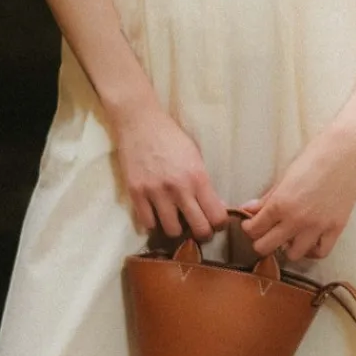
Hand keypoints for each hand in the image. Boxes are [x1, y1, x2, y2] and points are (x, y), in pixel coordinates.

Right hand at [113, 103, 229, 242]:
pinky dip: (154, 223)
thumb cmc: (171, 136)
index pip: (217, 215)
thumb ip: (204, 183)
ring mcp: (155, 192)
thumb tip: (216, 207)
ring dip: (176, 229)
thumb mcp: (195, 156)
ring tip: (176, 220)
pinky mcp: (136, 193)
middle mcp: (178, 188)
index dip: (219, 224)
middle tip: (199, 229)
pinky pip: (147, 223)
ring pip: (172, 231)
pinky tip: (157, 215)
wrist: (139, 122)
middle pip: (199, 228)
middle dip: (202, 233)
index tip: (215, 223)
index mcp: (198, 177)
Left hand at [238, 119, 355, 262]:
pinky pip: (320, 252)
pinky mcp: (336, 228)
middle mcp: (296, 220)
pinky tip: (308, 240)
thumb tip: (249, 209)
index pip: (254, 229)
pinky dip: (312, 250)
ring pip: (292, 255)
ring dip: (286, 248)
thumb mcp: (285, 176)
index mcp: (280, 204)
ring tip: (288, 236)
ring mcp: (317, 227)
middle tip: (264, 233)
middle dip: (260, 241)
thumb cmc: (314, 156)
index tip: (251, 224)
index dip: (248, 228)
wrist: (347, 151)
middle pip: (266, 247)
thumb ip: (267, 197)